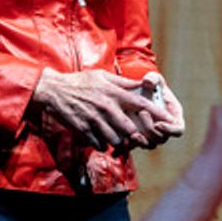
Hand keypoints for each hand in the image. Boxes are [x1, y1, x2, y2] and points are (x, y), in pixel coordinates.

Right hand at [31, 67, 169, 150]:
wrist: (53, 91)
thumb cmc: (80, 82)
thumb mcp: (103, 76)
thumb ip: (123, 83)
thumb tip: (142, 84)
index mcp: (113, 93)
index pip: (141, 104)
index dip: (156, 113)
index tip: (168, 120)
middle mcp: (106, 107)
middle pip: (130, 129)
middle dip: (138, 136)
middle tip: (140, 138)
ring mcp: (94, 120)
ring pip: (115, 140)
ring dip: (119, 141)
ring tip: (117, 137)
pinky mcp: (83, 130)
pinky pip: (99, 144)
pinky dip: (102, 144)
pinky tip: (100, 138)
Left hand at [137, 72, 185, 144]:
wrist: (136, 94)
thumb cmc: (150, 86)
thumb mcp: (152, 79)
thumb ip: (153, 79)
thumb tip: (149, 82)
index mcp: (173, 117)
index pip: (178, 129)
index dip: (170, 130)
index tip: (158, 124)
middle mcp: (165, 129)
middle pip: (162, 138)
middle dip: (151, 130)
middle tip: (141, 114)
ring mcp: (152, 135)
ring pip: (150, 144)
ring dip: (142, 141)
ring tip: (132, 133)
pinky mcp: (141, 138)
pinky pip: (137, 146)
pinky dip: (130, 145)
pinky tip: (123, 141)